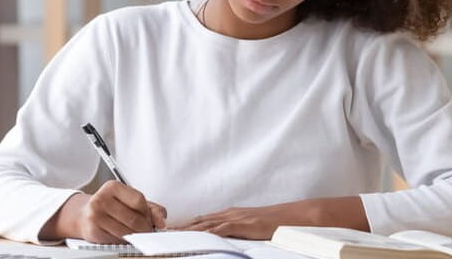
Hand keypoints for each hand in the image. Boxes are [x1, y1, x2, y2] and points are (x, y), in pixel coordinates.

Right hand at [77, 180, 166, 243]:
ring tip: (136, 234)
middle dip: (145, 228)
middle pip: (133, 219)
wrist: (84, 215)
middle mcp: (101, 199)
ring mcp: (95, 215)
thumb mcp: (131, 201)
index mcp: (112, 187)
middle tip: (148, 231)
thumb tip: (161, 221)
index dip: (148, 213)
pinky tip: (123, 236)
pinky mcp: (93, 230)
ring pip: (126, 232)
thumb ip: (151, 208)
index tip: (150, 219)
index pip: (138, 200)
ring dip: (136, 236)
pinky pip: (116, 240)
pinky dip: (124, 241)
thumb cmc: (112, 206)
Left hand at [169, 201, 319, 239]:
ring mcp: (235, 218)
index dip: (184, 225)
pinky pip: (222, 229)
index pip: (201, 220)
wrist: (289, 216)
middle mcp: (228, 214)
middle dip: (180, 227)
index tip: (168, 230)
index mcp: (228, 215)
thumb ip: (234, 231)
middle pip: (198, 221)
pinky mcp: (242, 224)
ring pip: (205, 224)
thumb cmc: (272, 223)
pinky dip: (208, 232)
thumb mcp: (249, 227)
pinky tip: (198, 236)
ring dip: (187, 229)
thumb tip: (221, 238)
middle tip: (161, 232)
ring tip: (171, 235)